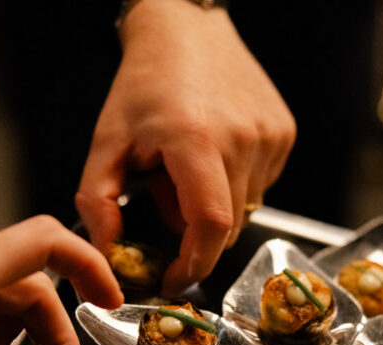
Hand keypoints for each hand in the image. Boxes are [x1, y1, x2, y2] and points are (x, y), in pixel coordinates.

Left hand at [76, 0, 295, 296]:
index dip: (193, 264)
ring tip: (185, 168)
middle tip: (163, 202)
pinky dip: (234, 187)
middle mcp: (243, 140)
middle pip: (225, 226)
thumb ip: (98, 201)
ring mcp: (270, 137)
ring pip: (244, 209)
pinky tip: (212, 155)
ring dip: (213, 208)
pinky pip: (260, 186)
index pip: (209, 226)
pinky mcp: (284, 134)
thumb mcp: (106, 141)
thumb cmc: (143, 83)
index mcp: (196, 141)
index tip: (172, 278)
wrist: (186, 27)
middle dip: (192, 234)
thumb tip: (107, 252)